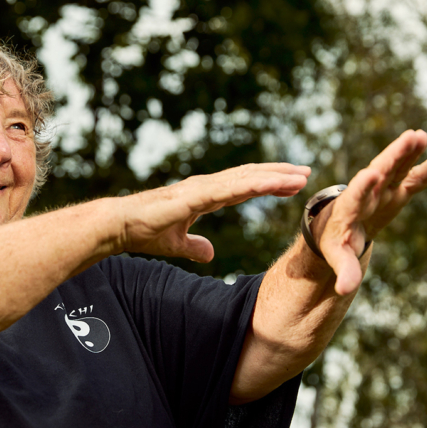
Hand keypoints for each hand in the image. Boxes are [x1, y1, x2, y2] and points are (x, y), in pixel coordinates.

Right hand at [116, 163, 310, 261]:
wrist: (120, 226)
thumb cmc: (143, 231)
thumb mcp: (176, 244)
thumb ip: (195, 247)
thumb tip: (210, 254)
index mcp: (205, 195)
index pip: (244, 185)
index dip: (268, 182)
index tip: (291, 183)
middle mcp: (207, 186)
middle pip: (251, 176)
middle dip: (279, 174)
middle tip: (306, 173)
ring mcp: (202, 187)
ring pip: (247, 178)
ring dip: (275, 176)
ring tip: (301, 176)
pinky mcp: (196, 195)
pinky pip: (232, 188)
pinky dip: (256, 184)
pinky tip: (275, 183)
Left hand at [315, 130, 426, 295]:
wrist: (336, 227)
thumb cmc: (334, 241)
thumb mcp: (338, 256)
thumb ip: (344, 271)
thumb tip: (344, 290)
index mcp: (350, 207)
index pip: (355, 194)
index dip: (362, 186)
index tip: (370, 174)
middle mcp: (366, 192)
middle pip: (380, 171)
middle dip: (393, 157)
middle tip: (408, 139)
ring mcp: (383, 189)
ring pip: (397, 167)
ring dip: (408, 152)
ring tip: (421, 135)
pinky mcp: (397, 190)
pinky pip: (416, 178)